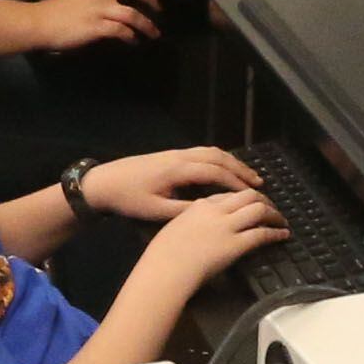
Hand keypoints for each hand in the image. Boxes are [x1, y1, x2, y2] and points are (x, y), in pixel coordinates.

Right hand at [31, 0, 160, 50]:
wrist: (39, 22)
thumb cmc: (54, 12)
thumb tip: (112, 7)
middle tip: (159, 10)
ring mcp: (100, 8)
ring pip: (133, 14)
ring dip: (147, 25)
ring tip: (153, 33)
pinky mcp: (97, 26)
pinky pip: (122, 31)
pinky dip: (131, 37)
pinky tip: (134, 42)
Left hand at [82, 147, 261, 221]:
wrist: (103, 182)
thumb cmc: (128, 199)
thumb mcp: (156, 211)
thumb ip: (184, 210)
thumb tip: (210, 211)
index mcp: (178, 170)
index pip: (215, 173)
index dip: (236, 183)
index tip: (253, 193)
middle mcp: (180, 157)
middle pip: (218, 157)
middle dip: (240, 169)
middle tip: (259, 182)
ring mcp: (175, 153)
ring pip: (211, 152)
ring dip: (231, 162)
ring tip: (247, 175)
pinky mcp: (171, 155)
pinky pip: (202, 153)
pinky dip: (219, 159)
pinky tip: (224, 169)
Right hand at [139, 189, 286, 293]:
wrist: (166, 268)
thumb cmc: (163, 255)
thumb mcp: (174, 228)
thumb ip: (190, 223)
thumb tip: (197, 229)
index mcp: (199, 206)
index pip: (227, 195)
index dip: (242, 198)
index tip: (248, 203)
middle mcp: (216, 211)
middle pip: (247, 195)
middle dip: (262, 199)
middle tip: (270, 207)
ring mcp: (227, 227)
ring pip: (258, 209)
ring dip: (274, 213)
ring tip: (281, 220)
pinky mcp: (236, 245)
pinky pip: (261, 234)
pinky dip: (275, 233)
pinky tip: (282, 235)